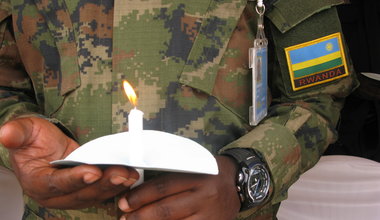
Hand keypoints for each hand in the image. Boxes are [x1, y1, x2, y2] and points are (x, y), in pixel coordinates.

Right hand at [0, 117, 138, 208]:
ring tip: (130, 175)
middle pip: (81, 193)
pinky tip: (130, 176)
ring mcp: (72, 194)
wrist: (43, 147)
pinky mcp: (86, 190)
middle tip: (121, 174)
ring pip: (95, 194)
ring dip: (114, 185)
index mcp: (38, 182)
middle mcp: (56, 195)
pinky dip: (116, 184)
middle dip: (103, 184)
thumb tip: (5, 134)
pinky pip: (102, 190)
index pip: (57, 184)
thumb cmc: (33, 140)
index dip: (75, 179)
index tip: (92, 172)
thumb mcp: (23, 132)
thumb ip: (16, 134)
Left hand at [118, 156, 240, 219]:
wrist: (239, 183)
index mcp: (197, 176)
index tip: (124, 202)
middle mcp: (204, 196)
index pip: (163, 187)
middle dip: (141, 215)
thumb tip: (140, 186)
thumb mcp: (193, 165)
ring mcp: (209, 215)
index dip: (140, 196)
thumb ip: (171, 174)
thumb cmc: (210, 171)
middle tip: (124, 218)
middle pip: (166, 209)